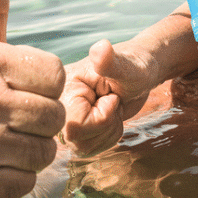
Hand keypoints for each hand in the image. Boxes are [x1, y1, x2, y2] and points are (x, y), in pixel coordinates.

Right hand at [60, 38, 159, 156]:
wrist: (138, 74)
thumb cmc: (135, 68)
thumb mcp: (127, 67)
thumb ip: (111, 62)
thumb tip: (100, 47)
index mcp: (62, 88)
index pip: (75, 126)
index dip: (102, 117)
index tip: (110, 96)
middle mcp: (58, 105)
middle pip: (77, 141)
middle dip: (106, 125)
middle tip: (112, 102)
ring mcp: (64, 119)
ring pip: (83, 148)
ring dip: (108, 132)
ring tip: (111, 108)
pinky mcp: (74, 130)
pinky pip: (89, 150)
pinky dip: (108, 137)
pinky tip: (110, 116)